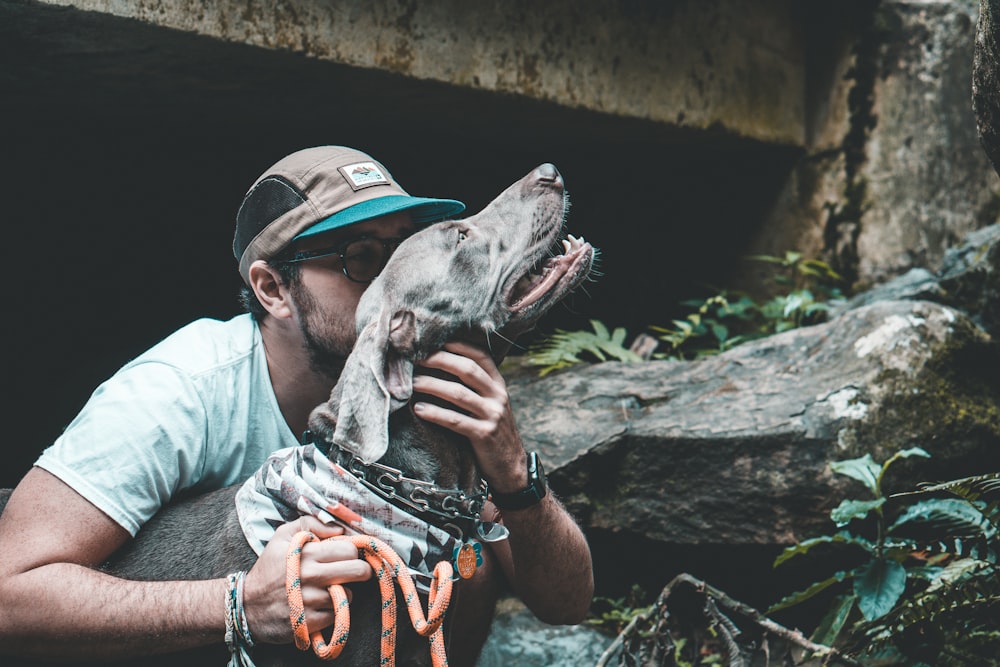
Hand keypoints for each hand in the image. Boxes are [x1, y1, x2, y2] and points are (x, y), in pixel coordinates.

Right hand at [242, 516, 371, 643]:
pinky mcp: (309, 623)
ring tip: (327, 589)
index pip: (350, 550)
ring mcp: (311, 601)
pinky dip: (331, 611)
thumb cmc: (269, 568)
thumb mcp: (282, 536)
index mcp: (308, 554)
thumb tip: (339, 529)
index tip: (346, 556)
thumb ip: (310, 523)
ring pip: (349, 595)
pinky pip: (336, 615)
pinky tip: (318, 605)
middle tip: (353, 572)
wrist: (247, 606)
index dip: (351, 552)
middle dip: (361, 571)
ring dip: (343, 593)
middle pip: (358, 572)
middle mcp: (311, 576)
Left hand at [411, 341, 528, 492]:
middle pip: (467, 369)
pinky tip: (419, 409)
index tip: (433, 340)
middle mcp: (498, 396)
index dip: (457, 346)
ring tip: (410, 382)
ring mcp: (493, 415)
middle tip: (415, 357)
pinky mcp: (484, 435)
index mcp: (498, 384)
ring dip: (431, 385)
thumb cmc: (490, 432)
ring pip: (459, 393)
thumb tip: (437, 367)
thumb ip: (472, 388)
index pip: (479, 356)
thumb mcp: (488, 405)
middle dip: (439, 360)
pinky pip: (456, 420)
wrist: (510, 467)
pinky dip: (435, 413)